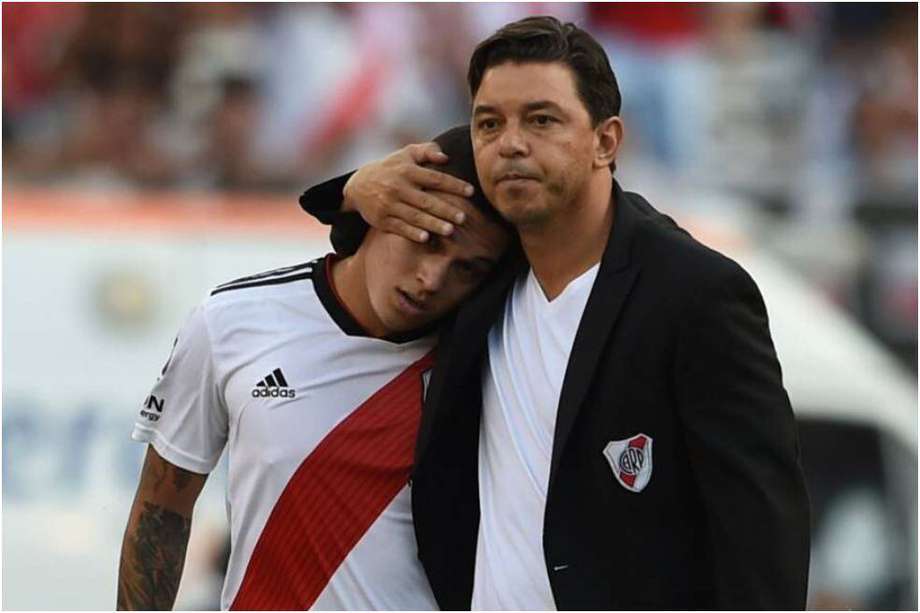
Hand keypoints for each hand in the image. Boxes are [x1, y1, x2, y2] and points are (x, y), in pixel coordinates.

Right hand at [342, 142, 474, 242]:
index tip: (471, 191)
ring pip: (414, 216)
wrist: (358, 186)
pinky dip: (411, 233)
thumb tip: (445, 157)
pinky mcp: (382, 219)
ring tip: (450, 230)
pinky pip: (399, 227)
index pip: (435, 178)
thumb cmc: (390, 169)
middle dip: (445, 209)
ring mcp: (389, 204)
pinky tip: (425, 237)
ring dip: (432, 224)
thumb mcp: (405, 154)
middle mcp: (398, 187)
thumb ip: (426, 151)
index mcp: (407, 171)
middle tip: (463, 217)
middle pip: (426, 200)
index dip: (454, 185)